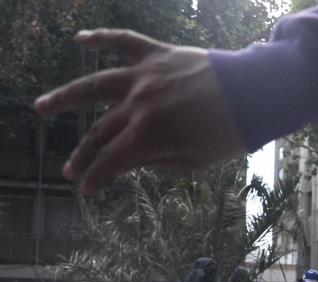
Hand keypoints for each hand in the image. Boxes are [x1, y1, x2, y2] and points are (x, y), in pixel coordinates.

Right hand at [33, 29, 243, 193]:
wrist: (256, 93)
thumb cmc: (230, 133)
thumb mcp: (195, 160)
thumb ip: (157, 160)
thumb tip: (129, 160)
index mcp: (149, 135)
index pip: (111, 160)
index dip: (96, 177)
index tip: (86, 188)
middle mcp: (139, 104)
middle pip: (101, 131)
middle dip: (84, 154)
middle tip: (68, 169)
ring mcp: (146, 77)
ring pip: (95, 85)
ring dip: (65, 97)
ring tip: (41, 108)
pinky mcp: (158, 55)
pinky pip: (123, 41)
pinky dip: (100, 37)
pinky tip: (78, 39)